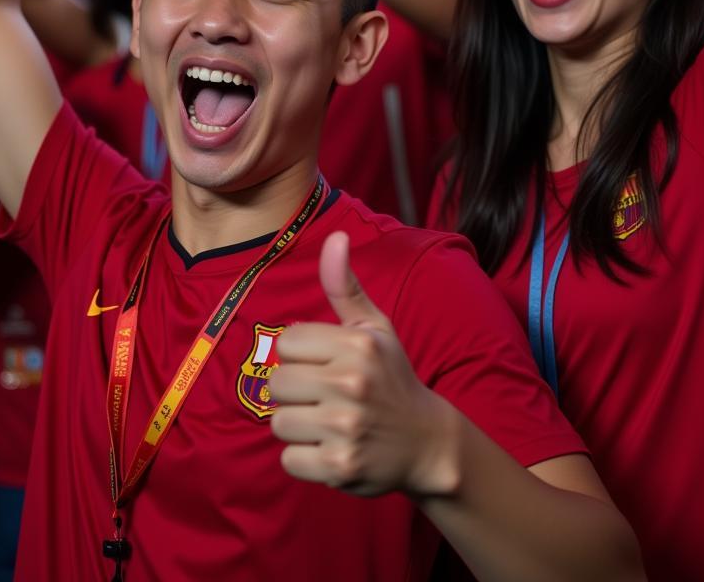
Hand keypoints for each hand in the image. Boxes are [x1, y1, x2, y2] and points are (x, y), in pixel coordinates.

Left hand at [269, 231, 456, 497]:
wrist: (426, 442)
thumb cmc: (391, 377)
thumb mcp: (374, 328)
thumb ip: (345, 286)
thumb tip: (335, 237)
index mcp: (357, 345)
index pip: (287, 343)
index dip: (302, 356)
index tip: (326, 364)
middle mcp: (352, 383)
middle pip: (277, 383)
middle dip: (296, 391)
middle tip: (326, 396)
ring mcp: (346, 427)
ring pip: (279, 422)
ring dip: (299, 425)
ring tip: (329, 422)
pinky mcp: (340, 466)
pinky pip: (289, 459)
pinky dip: (306, 458)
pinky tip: (332, 448)